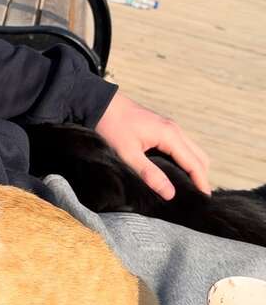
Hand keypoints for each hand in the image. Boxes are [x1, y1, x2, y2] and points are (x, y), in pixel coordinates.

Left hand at [95, 90, 210, 198]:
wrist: (101, 103)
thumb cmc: (112, 127)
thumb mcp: (128, 153)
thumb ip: (150, 174)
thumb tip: (170, 194)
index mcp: (170, 135)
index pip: (195, 163)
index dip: (201, 182)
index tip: (204, 201)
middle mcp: (174, 129)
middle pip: (199, 157)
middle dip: (201, 176)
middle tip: (196, 198)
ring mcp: (169, 127)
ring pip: (191, 150)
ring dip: (194, 168)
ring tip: (188, 188)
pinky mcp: (162, 128)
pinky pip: (182, 146)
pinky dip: (185, 160)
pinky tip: (175, 172)